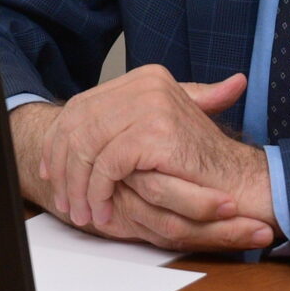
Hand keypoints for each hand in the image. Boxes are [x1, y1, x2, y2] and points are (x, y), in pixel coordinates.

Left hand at [32, 66, 276, 251]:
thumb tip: (62, 122)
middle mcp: (146, 84)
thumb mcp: (152, 131)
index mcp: (144, 78)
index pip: (81, 106)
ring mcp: (152, 104)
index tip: (51, 171)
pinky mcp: (156, 131)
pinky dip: (99, 191)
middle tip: (62, 199)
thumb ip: (117, 121)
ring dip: (79, 185)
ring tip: (81, 211)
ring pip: (88, 146)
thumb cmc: (196, 162)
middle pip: (79, 124)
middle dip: (63, 166)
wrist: (239, 179)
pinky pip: (108, 164)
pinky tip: (100, 209)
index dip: (59, 141)